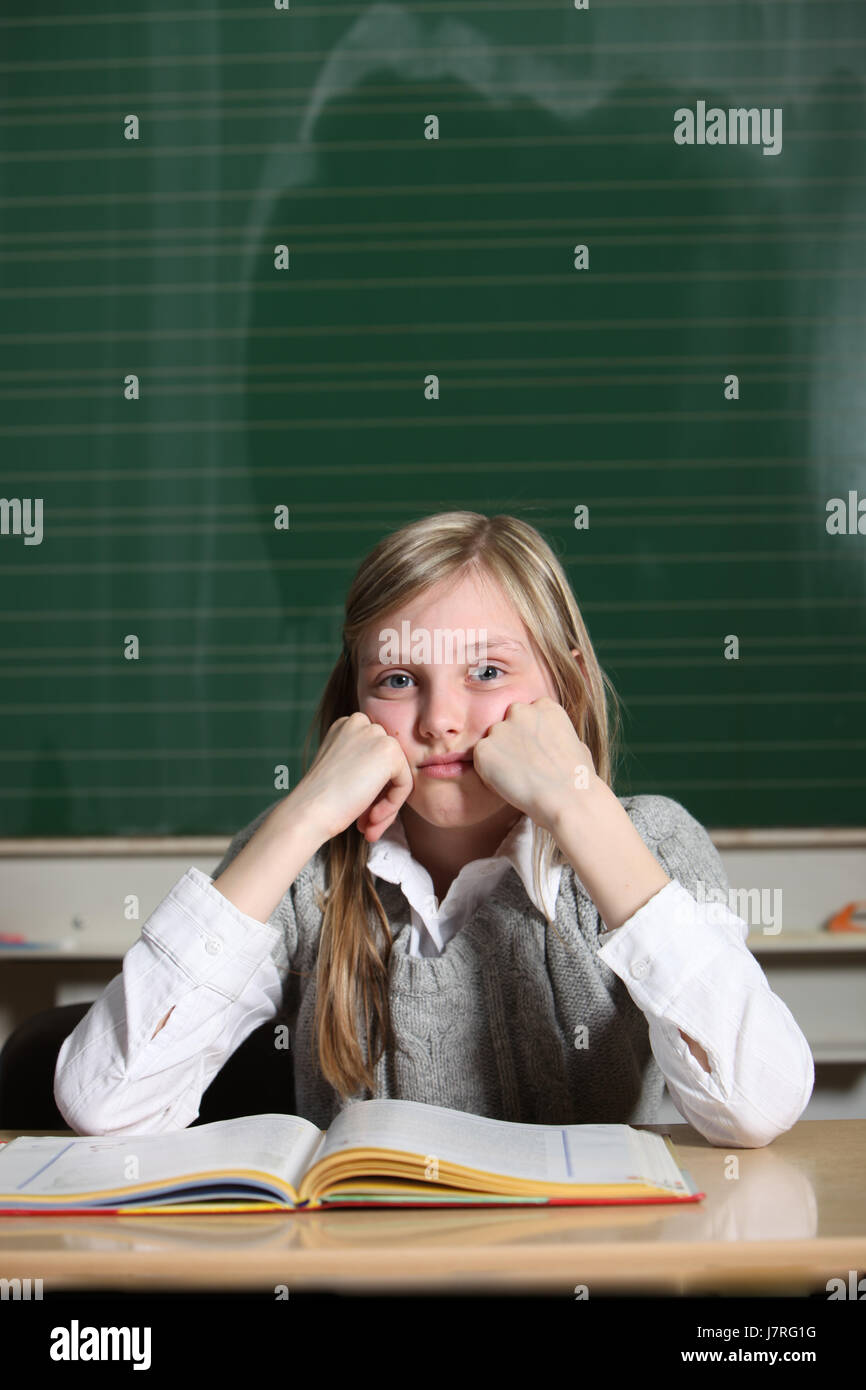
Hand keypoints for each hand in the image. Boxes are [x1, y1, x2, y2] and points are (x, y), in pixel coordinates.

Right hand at [293, 711, 414, 843]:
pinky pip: (405, 784)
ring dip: (387, 805)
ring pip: (398, 775)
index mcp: (345, 726)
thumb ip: (365, 766)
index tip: (360, 812)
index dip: (371, 788)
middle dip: (380, 797)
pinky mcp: (389, 751)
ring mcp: (375, 733)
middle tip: (367, 823)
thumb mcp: (343, 772)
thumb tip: (394, 781)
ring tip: (369, 826)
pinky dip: (392, 806)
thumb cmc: (320, 800)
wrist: (308, 811)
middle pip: (388, 765)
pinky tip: (372, 818)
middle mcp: (360, 722)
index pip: (374, 757)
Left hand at [471, 697, 599, 832]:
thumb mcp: (576, 745)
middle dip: (511, 740)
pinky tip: (508, 785)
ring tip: (517, 779)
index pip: (527, 713)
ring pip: (492, 741)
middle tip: (522, 766)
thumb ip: (556, 735)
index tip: (536, 752)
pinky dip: (488, 773)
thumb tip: (551, 741)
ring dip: (499, 756)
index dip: (529, 734)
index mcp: (545, 707)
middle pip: (506, 722)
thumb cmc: (579, 779)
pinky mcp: (484, 749)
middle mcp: (521, 711)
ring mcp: (501, 728)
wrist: (568, 798)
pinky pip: (480, 759)